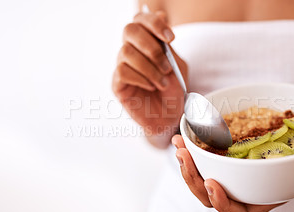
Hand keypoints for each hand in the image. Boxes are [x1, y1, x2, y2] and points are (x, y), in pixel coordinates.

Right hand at [112, 11, 186, 135]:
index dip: (154, 23)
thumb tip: (159, 13)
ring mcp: (121, 66)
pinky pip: (123, 71)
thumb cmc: (173, 90)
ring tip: (162, 83)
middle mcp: (131, 50)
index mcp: (145, 42)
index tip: (170, 38)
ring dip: (149, 68)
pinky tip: (150, 87)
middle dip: (151, 47)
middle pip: (129, 30)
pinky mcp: (117, 83)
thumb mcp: (176, 64)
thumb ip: (166, 44)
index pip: (140, 19)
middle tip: (166, 67)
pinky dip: (141, 78)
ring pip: (126, 52)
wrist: (170, 117)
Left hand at [171, 135, 283, 211]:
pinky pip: (206, 158)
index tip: (211, 184)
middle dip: (193, 179)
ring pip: (202, 177)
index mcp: (263, 199)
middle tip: (184, 156)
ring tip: (179, 144)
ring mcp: (234, 173)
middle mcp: (244, 188)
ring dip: (187, 162)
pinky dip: (193, 148)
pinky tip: (184, 135)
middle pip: (210, 195)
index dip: (221, 203)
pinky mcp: (228, 155)